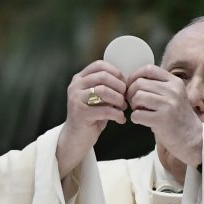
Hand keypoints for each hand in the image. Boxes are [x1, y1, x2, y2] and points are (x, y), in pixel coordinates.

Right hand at [57, 60, 126, 177]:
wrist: (76, 138)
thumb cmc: (91, 116)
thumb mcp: (97, 97)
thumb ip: (107, 86)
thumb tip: (127, 81)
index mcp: (80, 79)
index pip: (99, 65)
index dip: (116, 72)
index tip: (124, 84)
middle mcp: (75, 86)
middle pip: (103, 76)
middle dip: (119, 87)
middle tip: (125, 97)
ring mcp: (76, 99)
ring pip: (103, 90)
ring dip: (118, 99)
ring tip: (123, 107)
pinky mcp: (80, 114)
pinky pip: (104, 110)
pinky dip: (117, 115)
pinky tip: (120, 119)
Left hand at [126, 65, 202, 166]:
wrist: (189, 137)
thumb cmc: (175, 115)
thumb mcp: (172, 94)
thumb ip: (156, 85)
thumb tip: (132, 80)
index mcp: (174, 82)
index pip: (148, 69)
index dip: (134, 76)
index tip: (131, 85)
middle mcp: (173, 91)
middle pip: (139, 84)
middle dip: (131, 94)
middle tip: (135, 103)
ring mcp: (168, 105)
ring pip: (137, 97)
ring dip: (134, 106)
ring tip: (140, 111)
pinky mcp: (162, 119)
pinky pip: (137, 114)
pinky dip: (135, 118)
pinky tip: (142, 121)